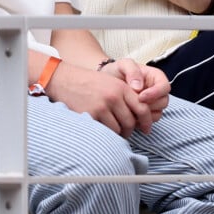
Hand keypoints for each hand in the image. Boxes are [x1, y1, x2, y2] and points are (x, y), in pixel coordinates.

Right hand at [46, 59, 168, 137]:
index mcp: (122, 87)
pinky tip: (101, 128)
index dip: (147, 121)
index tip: (147, 129)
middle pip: (131, 122)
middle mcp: (114, 96)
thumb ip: (127, 96)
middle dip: (129, 130)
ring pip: (119, 129)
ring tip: (111, 129)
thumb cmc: (89, 82)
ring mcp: (102, 106)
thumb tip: (140, 116)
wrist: (66, 80)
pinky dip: (105, 133)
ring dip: (117, 133)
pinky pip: (105, 132)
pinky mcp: (92, 115)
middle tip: (125, 132)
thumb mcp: (111, 82)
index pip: (142, 108)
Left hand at [102, 58, 170, 130]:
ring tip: (129, 109)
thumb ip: (132, 71)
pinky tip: (128, 115)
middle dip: (149, 105)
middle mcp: (157, 91)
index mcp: (155, 77)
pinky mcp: (145, 115)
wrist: (105, 83)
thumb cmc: (116, 71)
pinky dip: (140, 121)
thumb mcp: (123, 65)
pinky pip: (148, 122)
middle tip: (133, 104)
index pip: (165, 87)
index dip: (155, 93)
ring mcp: (152, 104)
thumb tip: (139, 86)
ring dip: (144, 114)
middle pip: (163, 102)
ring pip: (157, 114)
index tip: (141, 97)